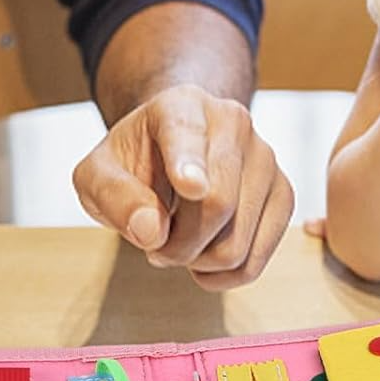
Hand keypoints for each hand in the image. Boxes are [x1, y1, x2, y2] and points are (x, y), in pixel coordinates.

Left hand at [72, 83, 293, 289]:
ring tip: (178, 242)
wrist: (172, 151)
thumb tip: (152, 231)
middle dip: (176, 245)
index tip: (189, 186)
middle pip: (216, 205)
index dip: (188, 165)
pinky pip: (257, 259)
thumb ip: (113, 197)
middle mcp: (233, 122)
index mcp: (181, 105)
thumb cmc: (132, 162)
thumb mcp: (97, 174)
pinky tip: (202, 260)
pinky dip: (224, 275)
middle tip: (155, 244)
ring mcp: (266, 156)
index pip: (187, 138)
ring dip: (197, 261)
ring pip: (237, 241)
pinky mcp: (283, 193)